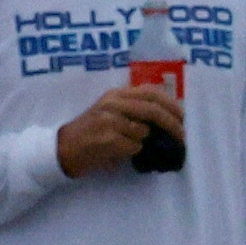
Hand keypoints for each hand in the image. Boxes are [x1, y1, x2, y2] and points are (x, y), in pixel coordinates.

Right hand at [56, 84, 186, 178]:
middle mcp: (113, 104)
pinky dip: (133, 152)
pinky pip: (134, 147)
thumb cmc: (91, 131)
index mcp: (116, 95)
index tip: (183, 116)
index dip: (171, 104)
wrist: (63, 148)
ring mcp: (110, 121)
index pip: (151, 92)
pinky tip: (119, 152)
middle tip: (182, 136)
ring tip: (134, 145)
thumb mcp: (111, 111)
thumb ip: (134, 109)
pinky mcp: (108, 139)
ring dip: (145, 142)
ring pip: (144, 131)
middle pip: (153, 110)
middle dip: (172, 124)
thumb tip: (168, 117)